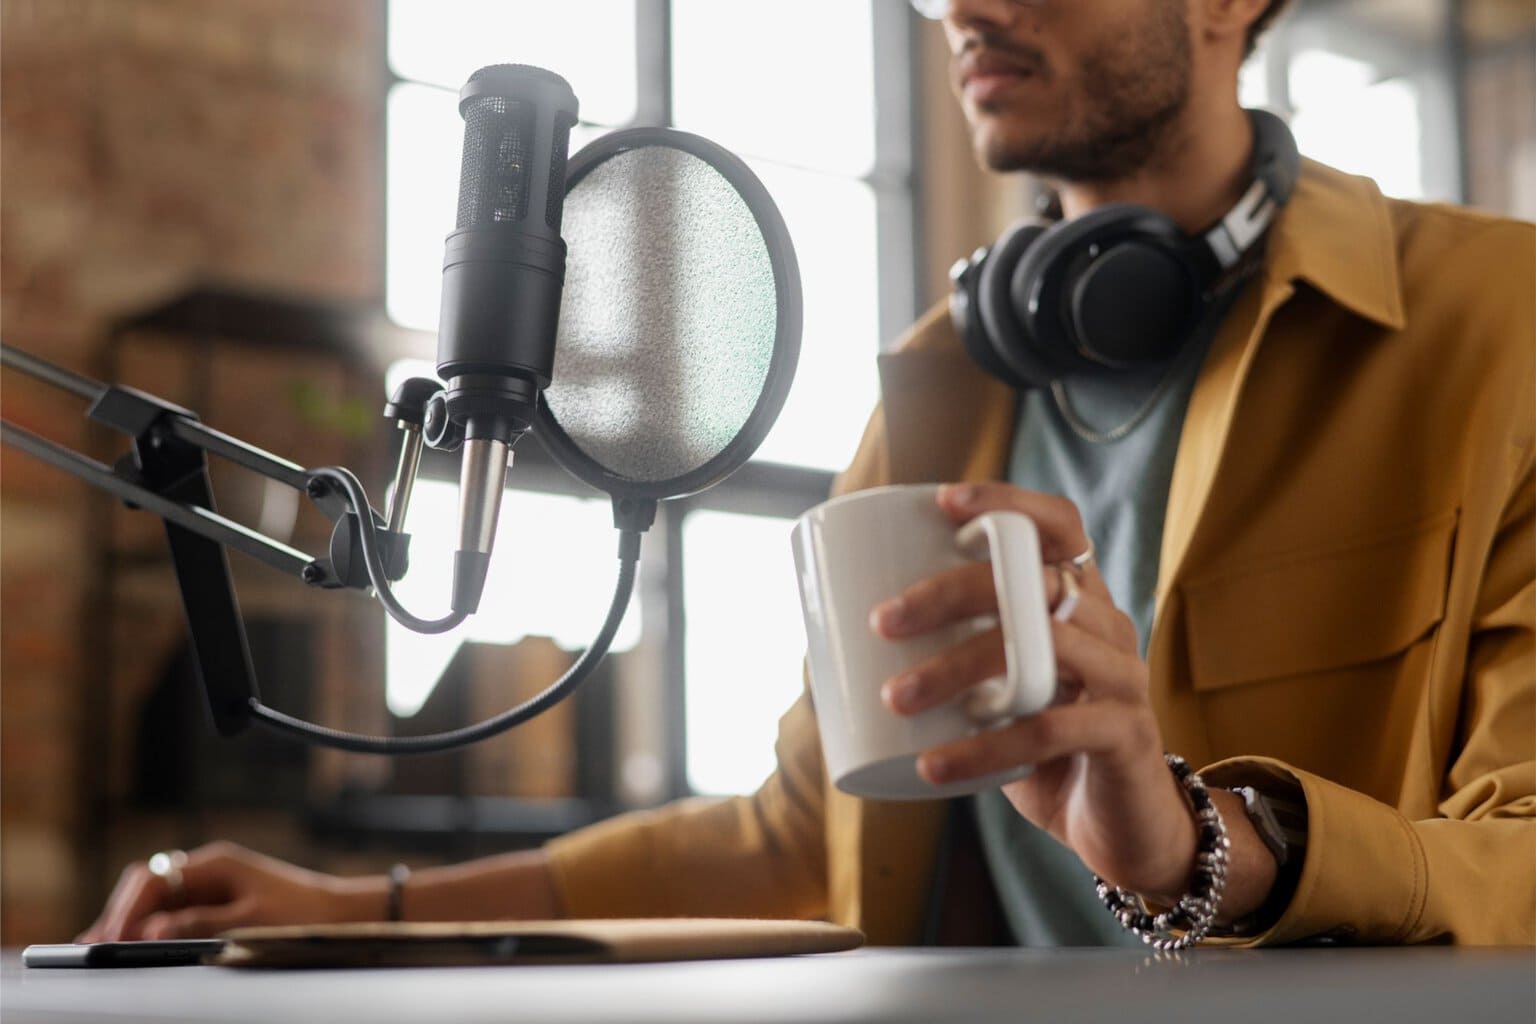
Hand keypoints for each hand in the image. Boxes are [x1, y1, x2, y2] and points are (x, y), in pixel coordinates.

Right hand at [77, 841, 380, 940]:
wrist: (341, 914)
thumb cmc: (301, 914)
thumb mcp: (250, 923)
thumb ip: (199, 924)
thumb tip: (151, 929)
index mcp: (215, 864)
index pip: (154, 879)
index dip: (127, 909)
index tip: (110, 937)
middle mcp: (208, 869)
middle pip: (147, 886)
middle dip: (119, 914)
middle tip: (95, 948)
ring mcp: (210, 885)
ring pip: (156, 899)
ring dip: (130, 921)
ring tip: (102, 950)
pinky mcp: (216, 902)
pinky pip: (172, 912)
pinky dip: (150, 927)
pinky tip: (133, 946)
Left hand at [870, 483, 1276, 914]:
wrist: (1121, 827)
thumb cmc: (1043, 748)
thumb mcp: (1002, 692)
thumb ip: (954, 660)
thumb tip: (837, 649)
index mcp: (1080, 599)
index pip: (1060, 525)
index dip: (1009, 502)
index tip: (943, 503)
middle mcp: (1109, 625)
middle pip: (1036, 581)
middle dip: (951, 591)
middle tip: (883, 622)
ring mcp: (1124, 677)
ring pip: (1042, 649)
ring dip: (958, 668)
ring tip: (896, 698)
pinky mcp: (1127, 735)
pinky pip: (1051, 730)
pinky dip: (985, 749)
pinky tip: (934, 766)